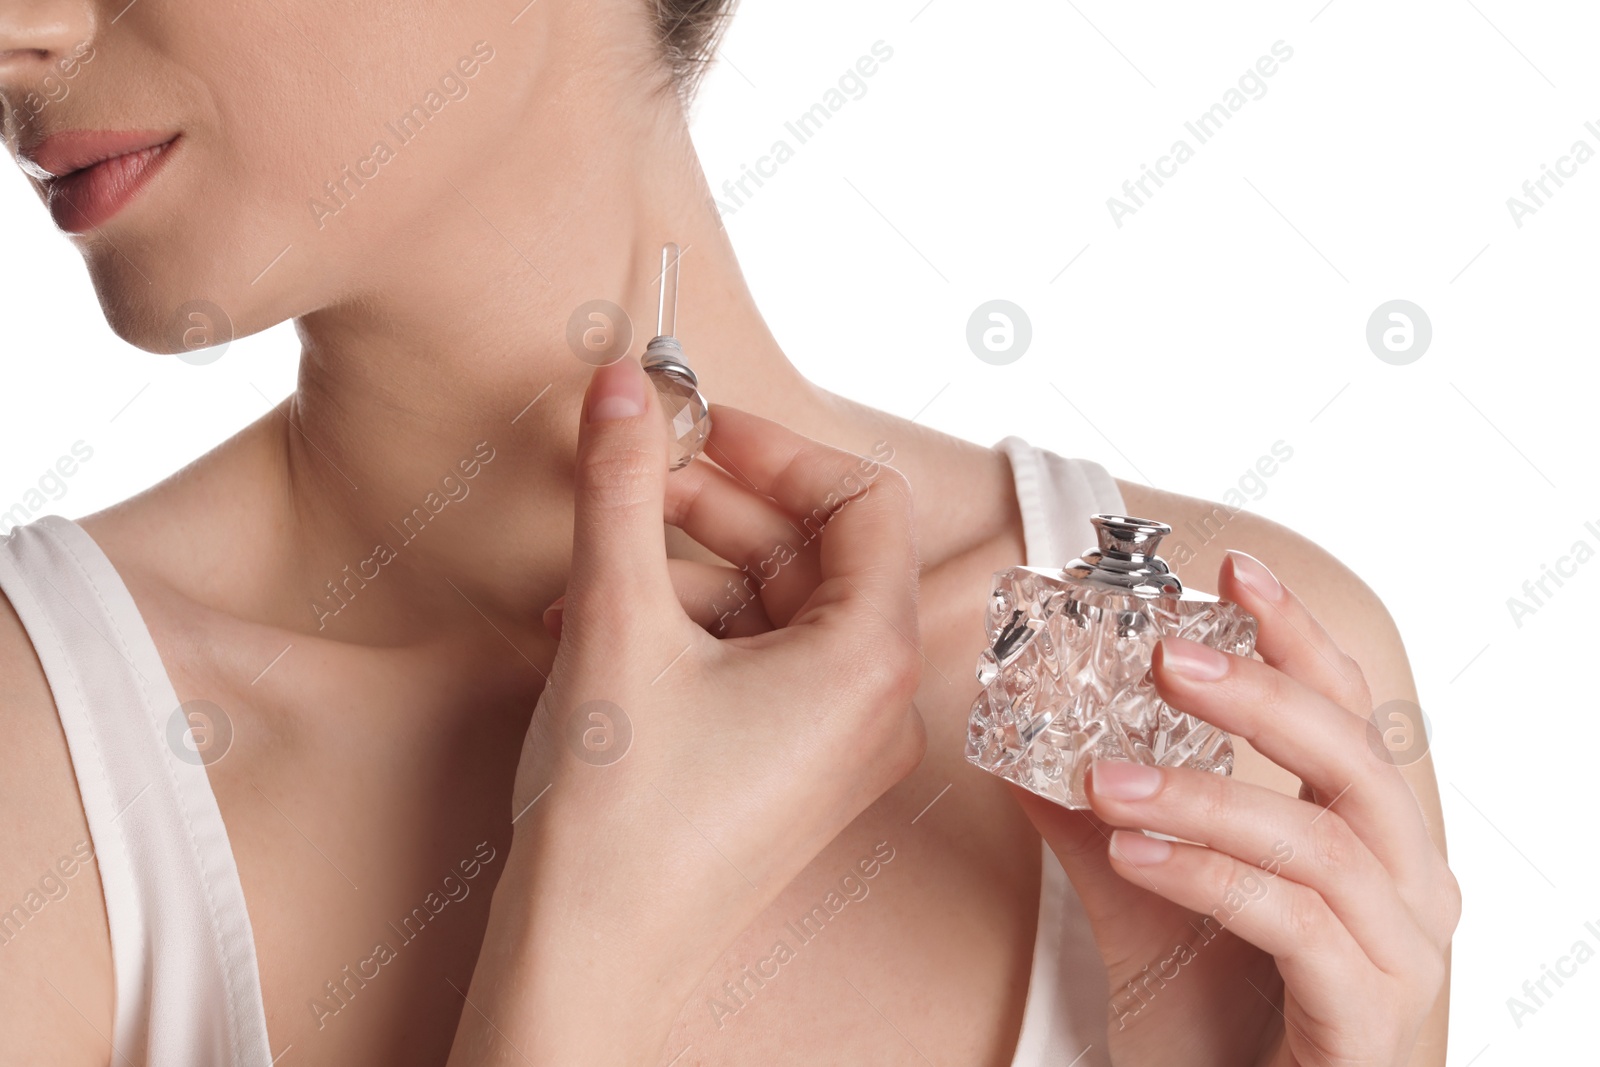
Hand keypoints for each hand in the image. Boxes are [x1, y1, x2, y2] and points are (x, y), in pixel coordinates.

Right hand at [450, 357, 924, 1065]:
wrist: (592, 960)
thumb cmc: (624, 820)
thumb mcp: (618, 623)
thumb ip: (621, 490)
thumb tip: (623, 390)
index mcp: (867, 657)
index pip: (861, 501)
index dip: (776, 450)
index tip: (696, 428)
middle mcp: (872, 700)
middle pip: (815, 551)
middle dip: (718, 505)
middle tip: (634, 477)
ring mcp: (834, 739)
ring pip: (776, 606)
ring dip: (688, 567)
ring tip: (597, 563)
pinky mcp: (790, 766)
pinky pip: (757, 661)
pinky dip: (689, 627)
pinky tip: (603, 621)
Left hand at [1013, 551, 1459, 1066]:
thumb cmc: (1211, 1021)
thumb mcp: (1144, 900)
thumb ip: (1100, 819)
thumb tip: (1025, 743)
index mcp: (1370, 839)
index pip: (1348, 712)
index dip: (1297, 636)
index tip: (1232, 570)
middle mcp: (1410, 887)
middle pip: (1354, 757)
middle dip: (1257, 694)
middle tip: (1164, 654)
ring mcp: (1401, 957)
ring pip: (1318, 842)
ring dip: (1203, 796)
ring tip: (1105, 779)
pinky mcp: (1367, 1022)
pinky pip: (1295, 926)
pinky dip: (1209, 878)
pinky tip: (1134, 852)